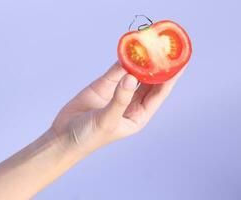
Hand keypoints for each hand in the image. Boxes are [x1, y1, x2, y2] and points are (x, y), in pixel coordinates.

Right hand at [52, 61, 183, 153]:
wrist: (64, 135)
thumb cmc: (89, 136)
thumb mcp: (107, 121)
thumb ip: (120, 99)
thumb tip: (131, 76)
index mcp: (138, 115)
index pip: (159, 93)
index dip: (170, 78)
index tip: (180, 62)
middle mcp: (131, 102)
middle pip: (150, 81)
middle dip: (159, 67)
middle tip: (166, 48)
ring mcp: (117, 92)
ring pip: (134, 73)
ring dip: (141, 61)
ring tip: (150, 45)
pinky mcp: (103, 85)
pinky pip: (116, 70)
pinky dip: (122, 60)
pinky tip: (129, 50)